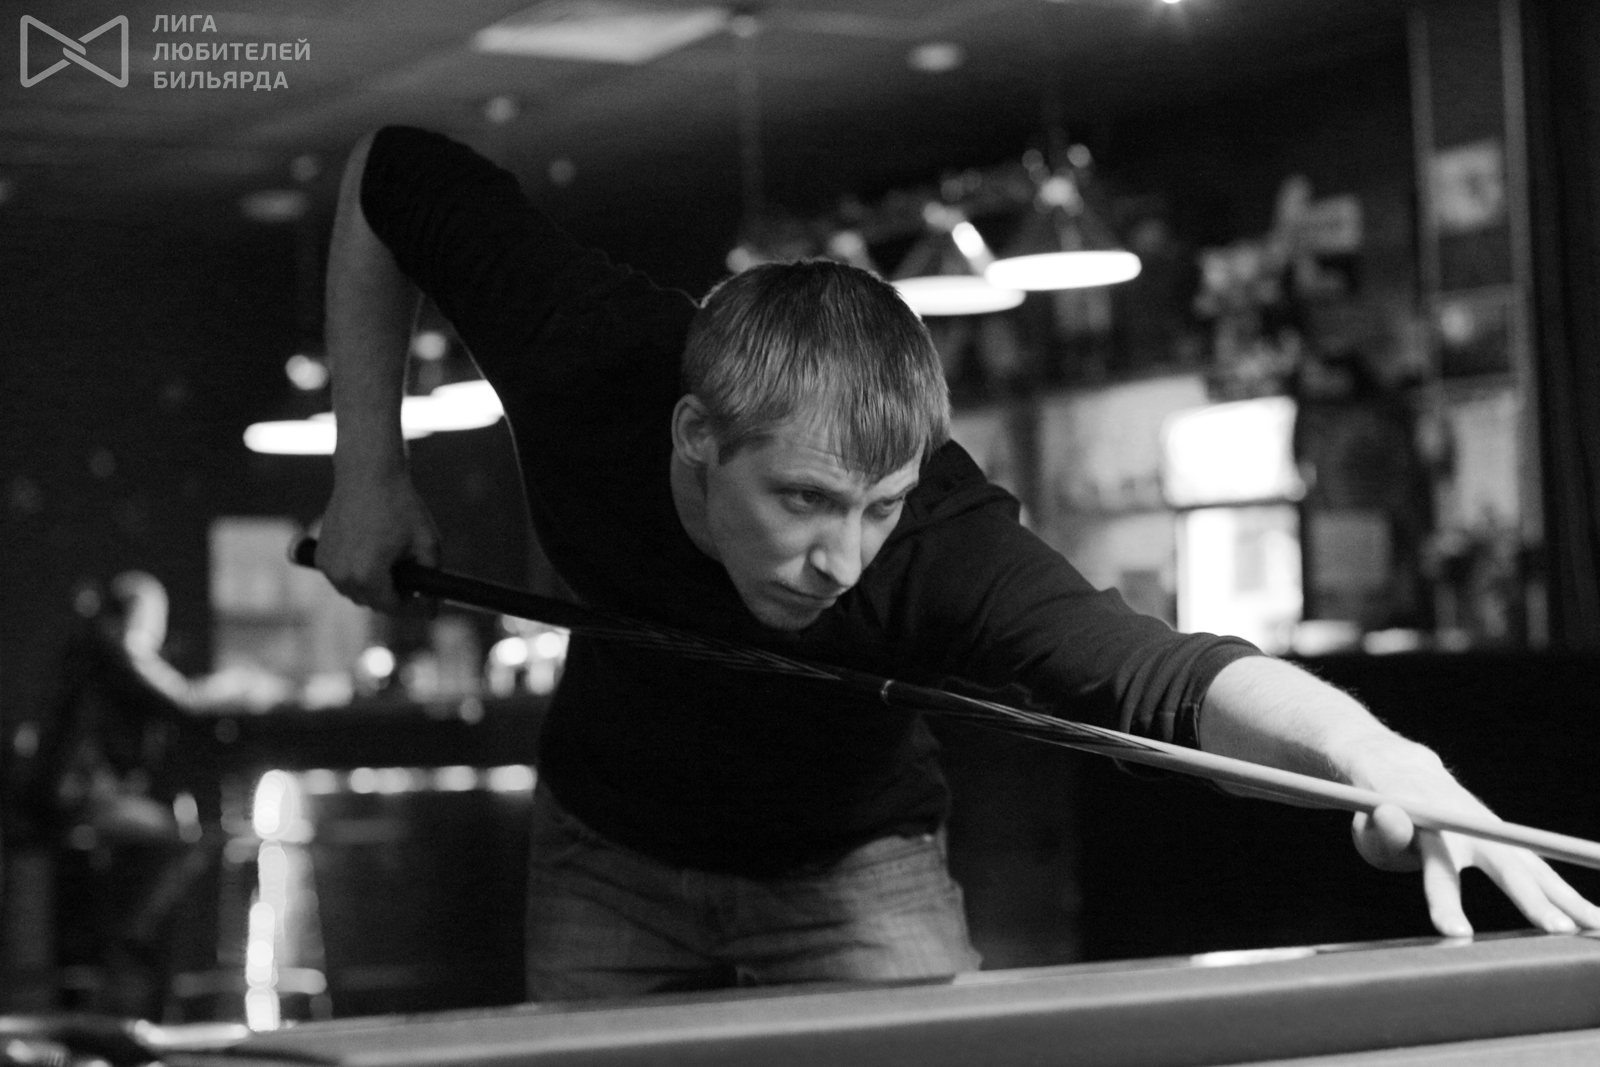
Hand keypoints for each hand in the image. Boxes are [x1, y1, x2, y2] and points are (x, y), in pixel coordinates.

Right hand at [315, 467, 439, 612]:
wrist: (367, 475)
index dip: (413, 606)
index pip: (392, 607)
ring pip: (357, 592)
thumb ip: (431, 577)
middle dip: (394, 596)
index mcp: (368, 575)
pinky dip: (358, 574)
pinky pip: (343, 577)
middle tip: (414, 581)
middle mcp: (342, 576)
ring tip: (395, 565)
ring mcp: (328, 567)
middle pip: (373, 603)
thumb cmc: (400, 505)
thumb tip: (432, 607)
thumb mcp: (427, 542)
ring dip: (375, 587)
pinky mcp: (321, 556)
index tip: (427, 602)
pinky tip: (374, 555)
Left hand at [1346, 744, 1599, 936]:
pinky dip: (1568, 896)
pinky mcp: (1507, 843)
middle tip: (1558, 931)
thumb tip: (1394, 819)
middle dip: (1532, 900)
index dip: (1446, 900)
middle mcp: (1471, 826)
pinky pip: (1542, 872)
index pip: (1438, 866)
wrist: (1402, 770)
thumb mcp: (1369, 819)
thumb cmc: (1379, 809)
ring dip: (1567, 899)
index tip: (1457, 933)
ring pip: (1534, 868)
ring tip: (1596, 930)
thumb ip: (1383, 828)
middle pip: (1506, 866)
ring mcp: (1494, 833)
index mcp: (1430, 824)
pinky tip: (1592, 921)